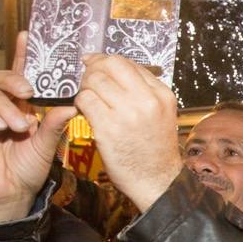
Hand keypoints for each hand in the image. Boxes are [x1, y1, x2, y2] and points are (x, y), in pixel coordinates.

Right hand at [0, 32, 75, 222]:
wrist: (10, 194)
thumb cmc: (28, 169)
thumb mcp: (46, 145)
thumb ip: (54, 125)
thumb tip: (72, 105)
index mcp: (22, 105)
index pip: (22, 75)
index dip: (23, 55)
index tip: (28, 36)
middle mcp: (0, 105)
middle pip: (0, 78)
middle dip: (14, 80)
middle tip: (29, 92)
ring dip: (4, 107)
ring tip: (19, 126)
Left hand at [74, 54, 182, 211]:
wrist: (156, 181)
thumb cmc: (155, 149)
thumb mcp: (162, 114)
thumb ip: (144, 91)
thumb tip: (115, 70)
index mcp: (162, 94)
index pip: (128, 63)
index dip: (106, 60)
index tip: (95, 63)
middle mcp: (147, 100)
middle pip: (110, 66)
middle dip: (93, 68)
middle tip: (87, 78)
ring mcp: (127, 114)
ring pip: (94, 81)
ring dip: (85, 87)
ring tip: (88, 99)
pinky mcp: (108, 128)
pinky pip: (85, 101)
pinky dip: (80, 103)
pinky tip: (85, 112)